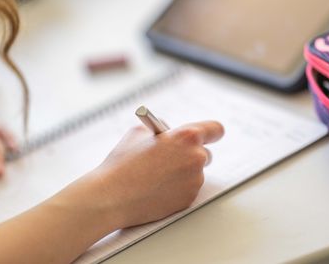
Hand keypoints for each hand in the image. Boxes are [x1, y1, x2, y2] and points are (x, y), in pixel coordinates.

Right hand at [62, 121, 223, 229]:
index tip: (209, 135)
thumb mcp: (138, 132)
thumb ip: (161, 128)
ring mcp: (194, 181)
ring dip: (182, 173)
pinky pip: (187, 190)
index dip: (211, 132)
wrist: (113, 196)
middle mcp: (196, 158)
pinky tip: (157, 188)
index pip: (215, 129)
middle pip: (206, 154)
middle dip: (191, 154)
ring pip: (195, 173)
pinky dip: (176, 189)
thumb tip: (170, 132)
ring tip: (157, 175)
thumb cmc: (123, 163)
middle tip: (174, 157)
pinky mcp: (188, 199)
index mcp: (186, 137)